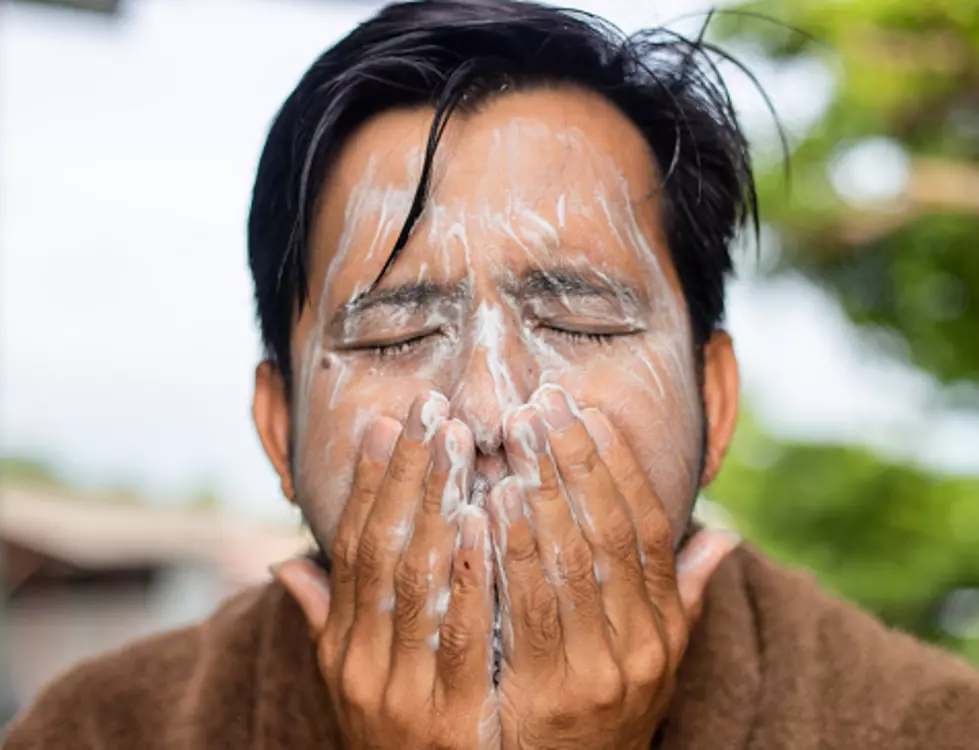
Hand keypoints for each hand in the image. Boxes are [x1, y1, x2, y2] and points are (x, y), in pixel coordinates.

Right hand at [277, 393, 499, 749]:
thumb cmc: (396, 734)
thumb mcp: (350, 682)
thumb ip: (327, 618)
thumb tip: (283, 562)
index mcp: (345, 649)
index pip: (354, 550)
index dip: (370, 485)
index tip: (387, 425)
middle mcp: (368, 667)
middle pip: (387, 553)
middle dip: (410, 477)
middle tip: (431, 412)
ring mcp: (409, 695)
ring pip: (420, 584)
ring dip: (439, 507)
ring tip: (458, 445)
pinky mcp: (455, 722)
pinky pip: (466, 637)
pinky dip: (474, 576)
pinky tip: (488, 521)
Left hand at [488, 386, 738, 749]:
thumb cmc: (605, 712)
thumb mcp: (659, 660)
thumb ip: (681, 595)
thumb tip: (725, 535)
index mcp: (661, 628)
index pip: (647, 530)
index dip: (618, 467)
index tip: (587, 414)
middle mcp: (637, 649)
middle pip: (606, 536)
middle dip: (571, 464)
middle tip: (538, 406)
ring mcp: (592, 676)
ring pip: (568, 568)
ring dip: (540, 496)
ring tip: (513, 440)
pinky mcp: (543, 700)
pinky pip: (523, 617)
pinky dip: (506, 558)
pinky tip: (481, 511)